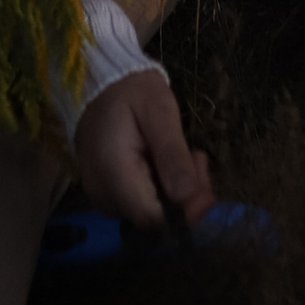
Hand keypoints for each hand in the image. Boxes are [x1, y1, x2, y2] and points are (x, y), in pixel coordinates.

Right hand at [71, 69, 214, 229]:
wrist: (98, 85)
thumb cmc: (130, 92)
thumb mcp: (158, 111)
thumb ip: (172, 154)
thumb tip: (188, 198)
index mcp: (113, 174)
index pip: (152, 217)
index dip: (185, 213)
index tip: (207, 189)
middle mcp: (103, 194)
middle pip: (154, 218)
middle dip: (186, 198)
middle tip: (197, 159)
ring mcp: (103, 197)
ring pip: (151, 213)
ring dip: (178, 192)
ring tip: (187, 155)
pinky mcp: (108, 195)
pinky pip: (142, 203)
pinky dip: (163, 189)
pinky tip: (169, 162)